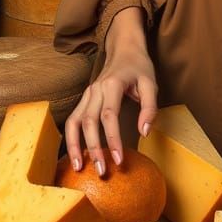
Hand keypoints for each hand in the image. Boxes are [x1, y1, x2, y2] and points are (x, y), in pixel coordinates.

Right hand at [64, 6, 157, 175]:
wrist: (124, 49)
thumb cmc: (139, 67)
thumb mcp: (151, 83)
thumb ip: (150, 107)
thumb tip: (144, 132)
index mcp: (112, 84)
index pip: (109, 115)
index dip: (113, 139)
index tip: (118, 159)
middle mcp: (96, 89)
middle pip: (89, 122)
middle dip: (94, 148)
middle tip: (102, 171)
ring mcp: (87, 94)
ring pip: (75, 121)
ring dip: (75, 146)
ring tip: (78, 168)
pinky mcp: (84, 99)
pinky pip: (73, 119)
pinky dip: (71, 138)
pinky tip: (74, 155)